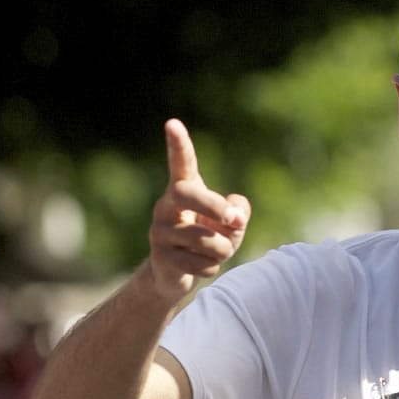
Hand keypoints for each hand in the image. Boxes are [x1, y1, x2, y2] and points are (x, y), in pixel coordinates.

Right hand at [140, 118, 249, 300]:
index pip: (181, 163)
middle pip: (186, 193)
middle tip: (234, 221)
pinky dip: (211, 268)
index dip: (178, 144)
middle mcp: (166, 206)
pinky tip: (202, 266)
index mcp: (184, 190)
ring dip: (223, 249)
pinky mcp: (160, 257)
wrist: (177, 274)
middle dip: (214, 206)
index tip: (172, 123)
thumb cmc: (209, 240)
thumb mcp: (231, 224)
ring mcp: (160, 231)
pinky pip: (199, 263)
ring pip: (204, 238)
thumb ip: (238, 213)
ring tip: (218, 253)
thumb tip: (236, 215)